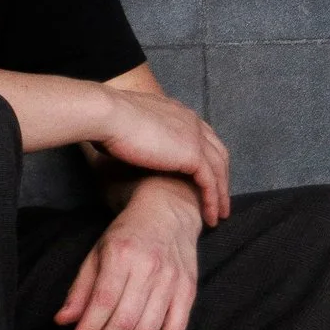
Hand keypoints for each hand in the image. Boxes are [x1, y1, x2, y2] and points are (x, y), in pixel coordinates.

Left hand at [55, 178, 203, 329]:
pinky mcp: (187, 292)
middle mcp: (149, 268)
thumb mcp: (97, 253)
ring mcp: (172, 281)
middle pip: (125, 321)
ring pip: (148, 329)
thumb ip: (81, 288)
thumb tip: (63, 321)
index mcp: (122, 254)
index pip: (103, 302)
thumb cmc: (127, 235)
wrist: (168, 213)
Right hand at [96, 87, 230, 225]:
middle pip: (217, 153)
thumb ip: (139, 135)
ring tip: (219, 215)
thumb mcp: (130, 126)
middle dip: (221, 176)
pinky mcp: (192, 154)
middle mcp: (191, 122)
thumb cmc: (108, 121)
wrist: (109, 115)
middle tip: (220, 199)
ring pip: (218, 170)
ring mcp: (195, 137)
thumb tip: (127, 146)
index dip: (206, 158)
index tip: (204, 177)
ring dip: (221, 194)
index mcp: (178, 113)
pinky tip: (210, 216)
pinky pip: (210, 182)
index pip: (202, 137)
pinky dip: (212, 201)